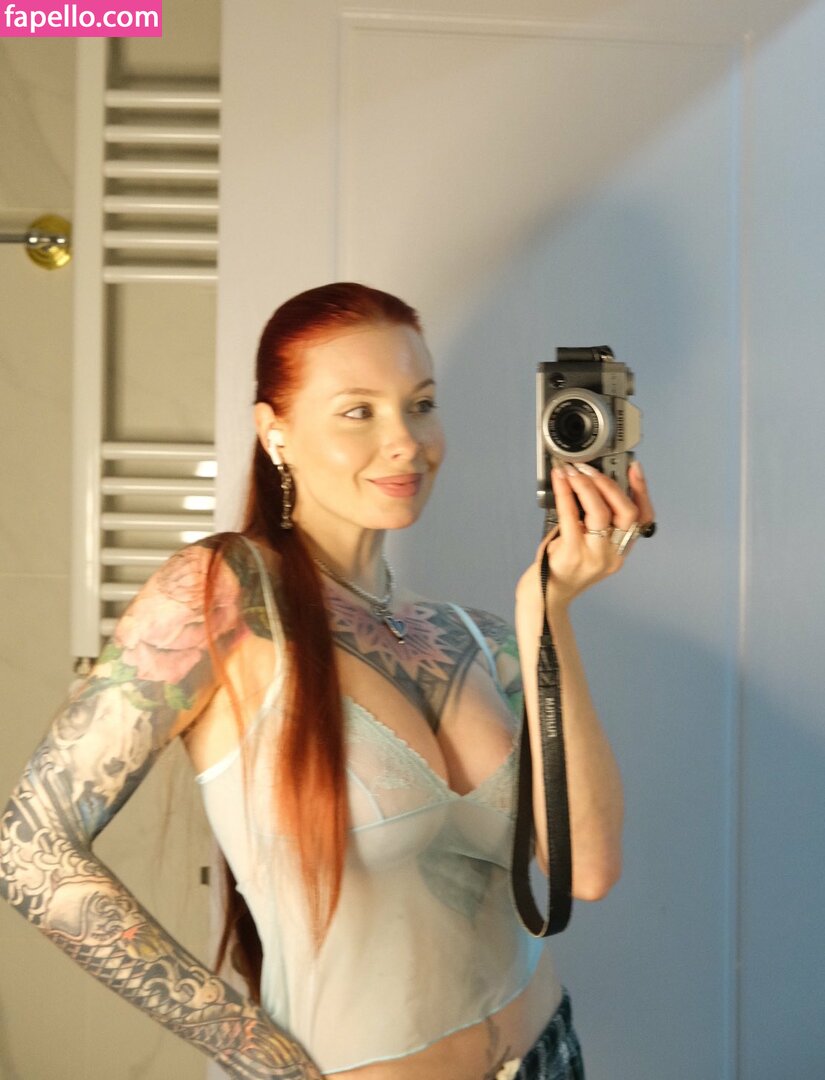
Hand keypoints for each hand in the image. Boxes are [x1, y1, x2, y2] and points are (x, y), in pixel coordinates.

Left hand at [516, 460, 654, 622]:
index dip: (641, 491)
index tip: (634, 468)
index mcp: (620, 551)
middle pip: (626, 513)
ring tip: (574, 472)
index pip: (643, 519)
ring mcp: (594, 556)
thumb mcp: (588, 546)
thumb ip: (596, 522)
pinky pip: (571, 517)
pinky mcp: (572, 554)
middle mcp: (612, 555)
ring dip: (587, 486)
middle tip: (590, 470)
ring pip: (601, 513)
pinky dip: (565, 493)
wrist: (546, 597)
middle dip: (609, 485)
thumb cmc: (564, 568)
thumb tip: (591, 483)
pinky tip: (560, 481)